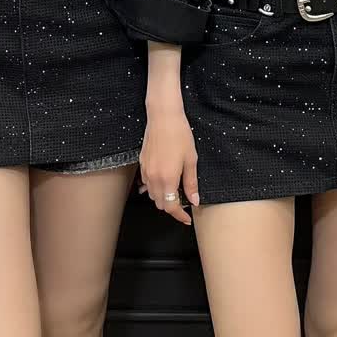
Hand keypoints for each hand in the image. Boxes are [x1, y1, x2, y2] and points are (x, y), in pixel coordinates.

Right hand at [141, 107, 199, 224]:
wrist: (163, 118)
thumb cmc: (179, 135)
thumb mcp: (191, 160)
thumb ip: (191, 183)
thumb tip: (194, 200)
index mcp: (168, 179)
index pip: (171, 207)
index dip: (179, 216)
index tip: (187, 219)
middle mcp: (154, 178)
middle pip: (160, 204)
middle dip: (172, 207)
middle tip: (184, 203)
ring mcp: (146, 172)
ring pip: (152, 195)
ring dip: (162, 198)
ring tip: (175, 192)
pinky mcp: (142, 165)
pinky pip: (147, 184)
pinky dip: (155, 188)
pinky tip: (163, 181)